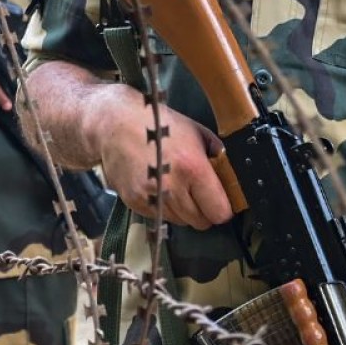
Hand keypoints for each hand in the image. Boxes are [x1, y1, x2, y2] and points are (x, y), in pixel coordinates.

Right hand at [94, 95, 234, 230]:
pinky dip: (163, 208)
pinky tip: (157, 186)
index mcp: (194, 169)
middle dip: (203, 210)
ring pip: (181, 222)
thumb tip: (231, 177)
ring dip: (183, 210)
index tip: (219, 200)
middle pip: (201, 222)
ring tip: (175, 186)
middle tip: (197, 192)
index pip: (220, 212)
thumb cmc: (157, 123)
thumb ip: (217, 156)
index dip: (222, 207)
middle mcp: (173, 188)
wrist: (114, 123)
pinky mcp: (135, 203)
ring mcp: (152, 198)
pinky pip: (159, 217)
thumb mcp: (196, 132)